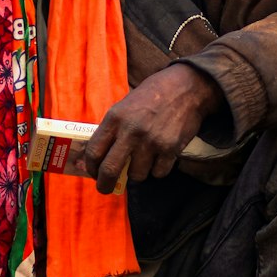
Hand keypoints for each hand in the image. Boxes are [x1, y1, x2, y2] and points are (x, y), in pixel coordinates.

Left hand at [84, 66, 222, 194]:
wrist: (185, 88)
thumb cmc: (152, 96)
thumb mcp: (124, 106)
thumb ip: (113, 129)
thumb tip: (100, 156)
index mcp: (115, 118)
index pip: (94, 151)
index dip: (91, 167)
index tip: (94, 172)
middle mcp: (131, 131)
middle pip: (110, 170)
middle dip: (105, 184)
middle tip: (105, 188)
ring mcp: (151, 141)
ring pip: (136, 175)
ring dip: (137, 173)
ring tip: (142, 161)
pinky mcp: (170, 149)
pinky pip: (158, 173)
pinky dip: (157, 170)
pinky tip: (159, 157)